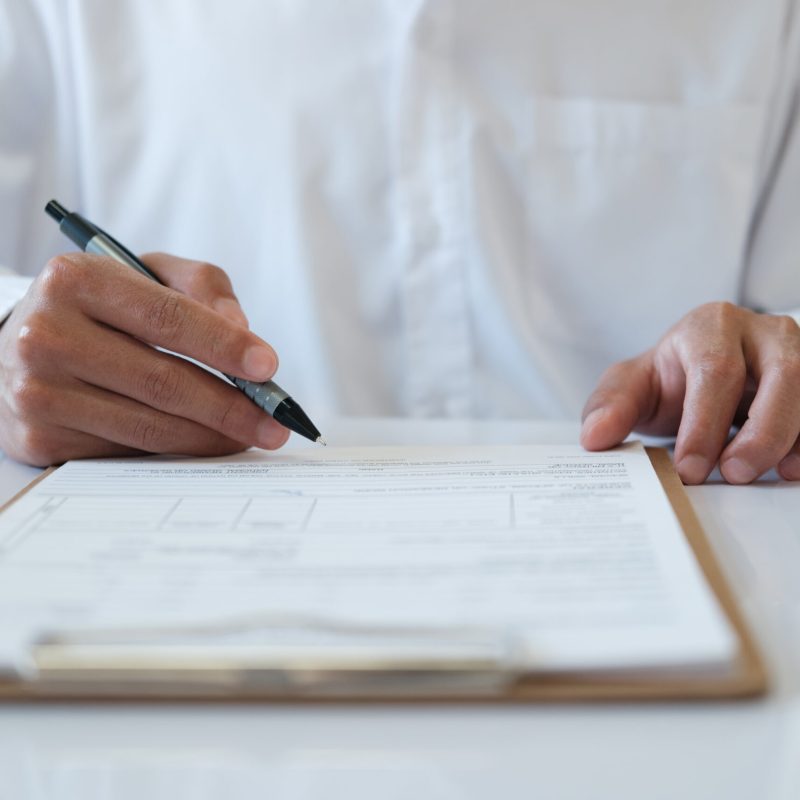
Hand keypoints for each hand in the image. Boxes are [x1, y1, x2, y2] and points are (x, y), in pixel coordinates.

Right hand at [0, 252, 289, 465]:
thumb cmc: (98, 308)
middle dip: (230, 406)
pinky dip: (175, 451)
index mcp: (75, 280)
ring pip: (148, 425)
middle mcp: (46, 335)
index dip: (224, 345)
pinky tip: (204, 443)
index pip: (166, 317)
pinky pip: (126, 451)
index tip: (268, 367)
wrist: (18, 346)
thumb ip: (200, 287)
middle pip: (162, 381)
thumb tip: (243, 329)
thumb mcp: (146, 274)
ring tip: (251, 436)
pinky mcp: (38, 438)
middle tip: (274, 421)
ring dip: (211, 437)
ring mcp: (37, 392)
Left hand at [580, 302, 799, 483]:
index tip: (689, 470)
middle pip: (782, 375)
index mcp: (710, 326)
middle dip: (761, 432)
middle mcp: (762, 331)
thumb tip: (594, 437)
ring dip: (793, 437)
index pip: (716, 371)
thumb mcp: (632, 388)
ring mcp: (798, 351)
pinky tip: (793, 470)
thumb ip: (610, 407)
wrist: (700, 376)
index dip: (705, 424)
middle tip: (733, 475)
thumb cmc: (669, 381)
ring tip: (764, 477)